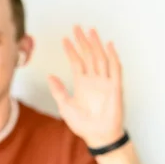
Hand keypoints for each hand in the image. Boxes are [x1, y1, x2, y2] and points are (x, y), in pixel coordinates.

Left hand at [48, 26, 123, 147]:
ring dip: (96, 44)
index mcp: (81, 83)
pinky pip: (115, 69)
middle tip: (77, 27)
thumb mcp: (65, 107)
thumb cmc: (83, 124)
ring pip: (100, 58)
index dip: (71, 50)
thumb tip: (50, 76)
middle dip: (83, 41)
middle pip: (88, 55)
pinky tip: (109, 45)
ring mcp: (104, 82)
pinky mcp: (115, 87)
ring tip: (91, 31)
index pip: (76, 62)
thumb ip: (58, 91)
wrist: (98, 136)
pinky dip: (113, 57)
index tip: (64, 39)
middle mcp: (93, 80)